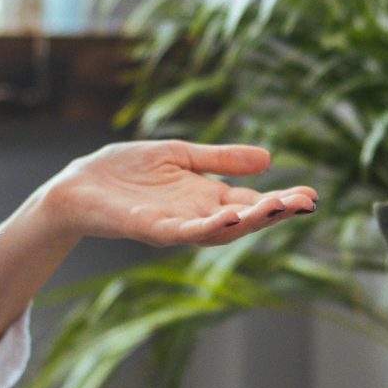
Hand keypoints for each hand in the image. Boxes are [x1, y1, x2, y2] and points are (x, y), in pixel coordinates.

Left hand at [35, 140, 316, 247]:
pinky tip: (227, 218)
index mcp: (205, 198)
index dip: (280, 201)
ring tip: (277, 207)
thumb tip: (269, 158)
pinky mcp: (149, 228)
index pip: (250, 202)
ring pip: (219, 230)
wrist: (77, 184)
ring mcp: (174, 225)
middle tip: (306, 203)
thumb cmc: (124, 171)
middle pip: (243, 219)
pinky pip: (182, 232)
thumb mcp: (180, 155)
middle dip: (275, 212)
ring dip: (248, 221)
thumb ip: (220, 159)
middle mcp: (195, 216)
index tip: (310, 196)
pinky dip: (206, 228)